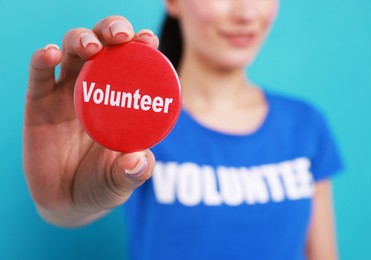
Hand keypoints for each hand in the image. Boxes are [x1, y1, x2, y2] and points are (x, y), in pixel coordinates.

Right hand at [23, 16, 158, 226]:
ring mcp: (67, 94)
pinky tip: (51, 53)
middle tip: (120, 35)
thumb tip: (140, 161)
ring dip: (81, 39)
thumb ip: (133, 173)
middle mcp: (97, 90)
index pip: (134, 64)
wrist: (68, 202)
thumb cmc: (103, 185)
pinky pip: (40, 75)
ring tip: (90, 46)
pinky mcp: (39, 103)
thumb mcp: (121, 180)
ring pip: (73, 52)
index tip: (151, 40)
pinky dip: (43, 59)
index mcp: (122, 101)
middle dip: (112, 31)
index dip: (142, 47)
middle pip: (104, 47)